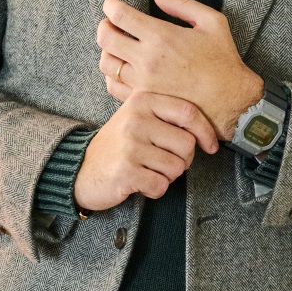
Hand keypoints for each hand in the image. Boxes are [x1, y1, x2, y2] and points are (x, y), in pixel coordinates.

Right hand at [73, 90, 220, 211]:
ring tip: (149, 170)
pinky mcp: (126, 171)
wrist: (81, 167)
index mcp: (142, 101)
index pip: (188, 112)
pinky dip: (155, 189)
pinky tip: (141, 182)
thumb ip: (167, 116)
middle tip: (165, 162)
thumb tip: (208, 130)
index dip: (206, 132)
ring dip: (168, 176)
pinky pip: (161, 186)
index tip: (211, 146)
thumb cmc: (119, 144)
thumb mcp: (139, 118)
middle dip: (183, 160)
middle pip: (187, 144)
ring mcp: (130, 145)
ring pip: (177, 168)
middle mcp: (136, 119)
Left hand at [97, 0, 262, 140]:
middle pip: (105, 37)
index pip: (119, 14)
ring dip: (107, 50)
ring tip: (117, 46)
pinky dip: (113, 75)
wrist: (231, 100)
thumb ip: (182, 4)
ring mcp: (142, 83)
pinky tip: (123, 69)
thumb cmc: (223, 60)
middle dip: (104, 25)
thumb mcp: (212, 22)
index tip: (112, 1)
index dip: (110, 4)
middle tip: (111, 22)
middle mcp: (146, 59)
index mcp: (161, 36)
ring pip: (106, 62)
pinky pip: (113, 87)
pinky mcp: (143, 101)